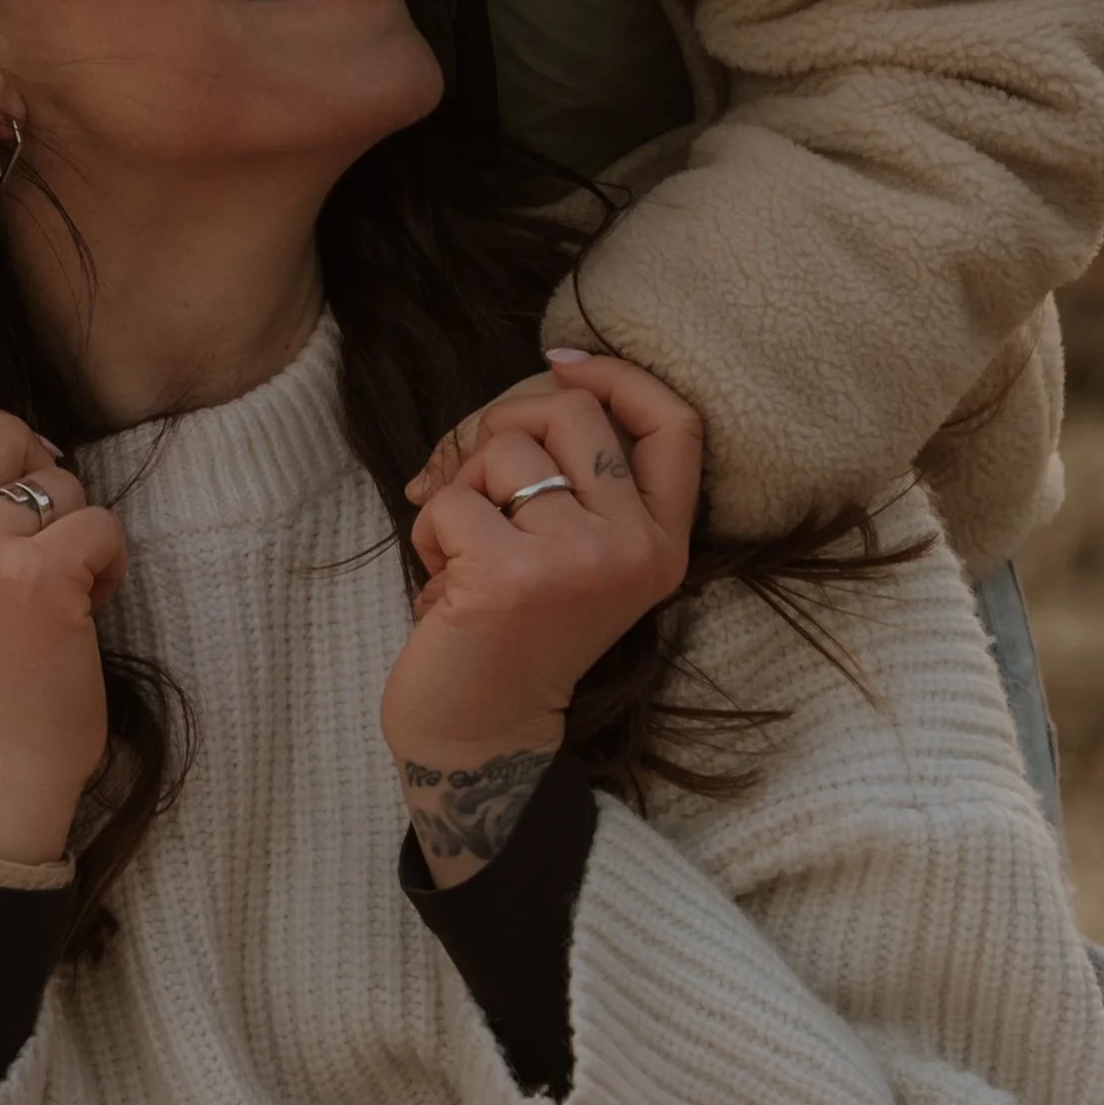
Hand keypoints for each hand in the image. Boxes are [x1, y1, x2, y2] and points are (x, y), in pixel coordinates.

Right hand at [0, 407, 122, 868]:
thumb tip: (5, 430)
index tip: (9, 487)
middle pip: (0, 432)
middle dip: (37, 476)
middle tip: (36, 542)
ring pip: (59, 482)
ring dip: (73, 531)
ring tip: (50, 593)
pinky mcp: (36, 578)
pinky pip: (102, 523)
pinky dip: (108, 564)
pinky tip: (82, 611)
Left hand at [381, 357, 701, 873]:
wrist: (478, 740)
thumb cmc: (511, 634)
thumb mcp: (574, 550)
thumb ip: (577, 473)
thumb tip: (549, 372)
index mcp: (662, 543)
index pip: (675, 422)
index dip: (616, 373)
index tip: (557, 364)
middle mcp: (637, 551)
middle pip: (572, 409)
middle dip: (500, 422)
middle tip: (469, 478)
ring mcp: (580, 562)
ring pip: (504, 448)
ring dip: (458, 485)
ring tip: (457, 549)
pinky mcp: (512, 577)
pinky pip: (452, 496)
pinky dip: (428, 528)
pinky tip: (439, 581)